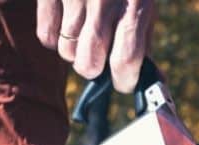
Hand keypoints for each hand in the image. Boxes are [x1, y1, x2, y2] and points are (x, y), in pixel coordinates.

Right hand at [36, 0, 154, 91]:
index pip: (125, 60)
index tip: (121, 81)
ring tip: (82, 32)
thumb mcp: (143, 5)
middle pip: (89, 64)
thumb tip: (152, 83)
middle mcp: (104, 0)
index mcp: (136, 6)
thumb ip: (142, 42)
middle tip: (97, 59)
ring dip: (74, 52)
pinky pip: (46, 36)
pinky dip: (54, 38)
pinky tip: (66, 23)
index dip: (123, 80)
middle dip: (93, 69)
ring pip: (66, 53)